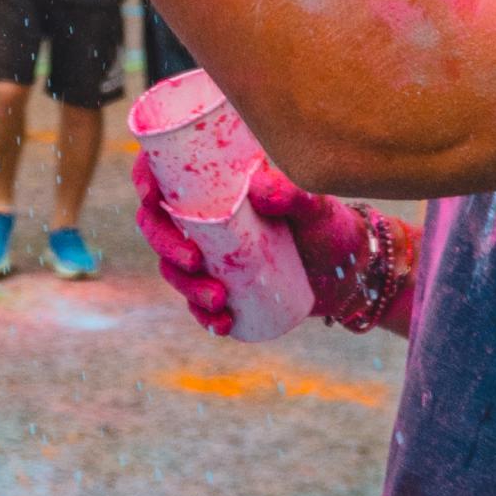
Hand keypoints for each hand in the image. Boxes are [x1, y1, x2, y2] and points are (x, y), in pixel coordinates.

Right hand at [132, 153, 407, 336]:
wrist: (351, 272)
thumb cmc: (330, 225)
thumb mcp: (316, 205)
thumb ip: (293, 191)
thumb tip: (259, 188)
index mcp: (216, 184)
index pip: (164, 173)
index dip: (145, 178)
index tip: (150, 194)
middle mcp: (205, 218)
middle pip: (158, 225)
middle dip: (164, 245)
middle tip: (192, 260)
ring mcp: (212, 255)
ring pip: (174, 268)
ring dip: (185, 286)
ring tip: (218, 299)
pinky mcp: (224, 286)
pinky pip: (198, 303)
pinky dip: (203, 316)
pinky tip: (221, 323)